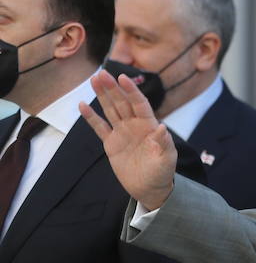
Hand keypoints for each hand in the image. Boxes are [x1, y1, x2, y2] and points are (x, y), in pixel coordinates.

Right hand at [79, 69, 176, 210]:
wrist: (149, 189)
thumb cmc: (162, 173)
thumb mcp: (166, 160)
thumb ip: (163, 143)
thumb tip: (163, 127)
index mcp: (149, 126)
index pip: (140, 104)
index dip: (131, 91)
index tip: (123, 78)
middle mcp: (135, 126)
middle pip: (122, 103)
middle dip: (113, 88)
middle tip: (102, 73)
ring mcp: (122, 133)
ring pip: (111, 110)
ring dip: (103, 96)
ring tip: (94, 79)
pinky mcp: (111, 143)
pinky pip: (99, 127)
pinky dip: (91, 117)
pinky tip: (82, 105)